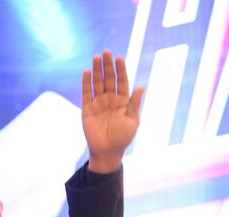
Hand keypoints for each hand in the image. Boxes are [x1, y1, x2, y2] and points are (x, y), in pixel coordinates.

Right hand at [82, 49, 143, 172]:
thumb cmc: (123, 138)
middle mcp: (111, 99)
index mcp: (123, 101)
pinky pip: (87, 93)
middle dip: (108, 65)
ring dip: (97, 70)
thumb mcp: (133, 121)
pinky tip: (87, 72)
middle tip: (106, 52)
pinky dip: (87, 82)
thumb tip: (141, 87)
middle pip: (109, 78)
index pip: (122, 81)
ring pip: (98, 82)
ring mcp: (99, 103)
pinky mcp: (87, 108)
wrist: (108, 152)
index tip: (119, 58)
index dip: (121, 70)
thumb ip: (135, 104)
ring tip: (97, 57)